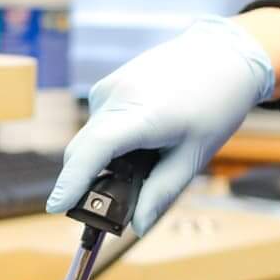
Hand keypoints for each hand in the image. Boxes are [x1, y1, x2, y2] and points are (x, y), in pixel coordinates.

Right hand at [46, 17, 276, 235]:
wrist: (222, 53)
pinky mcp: (107, 85)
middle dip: (85, 183)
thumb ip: (162, 192)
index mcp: (143, 115)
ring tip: (145, 163)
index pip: (95, 150)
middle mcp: (117, 97)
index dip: (73, 181)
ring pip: (89, 139)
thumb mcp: (194, 156)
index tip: (56, 206)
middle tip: (110, 211)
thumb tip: (138, 226)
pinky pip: (98, 124)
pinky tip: (142, 140)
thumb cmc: (215, 104)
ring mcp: (108, 87)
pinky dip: (109, 142)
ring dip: (102, 161)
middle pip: (82, 150)